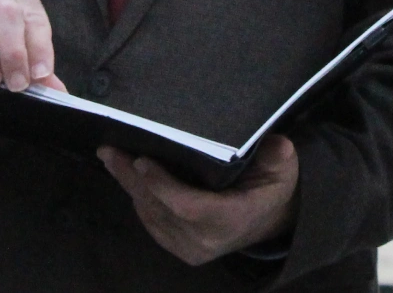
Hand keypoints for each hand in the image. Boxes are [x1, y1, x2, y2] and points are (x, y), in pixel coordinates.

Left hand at [98, 134, 298, 265]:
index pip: (189, 206)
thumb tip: (278, 144)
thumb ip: (278, 157)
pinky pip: (151, 223)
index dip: (162, 185)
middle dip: (132, 177)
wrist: (271, 220)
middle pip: (160, 207)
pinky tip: (126, 175)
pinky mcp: (180, 248)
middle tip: (110, 150)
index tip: (142, 160)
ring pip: (151, 214)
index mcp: (230, 219)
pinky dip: (137, 198)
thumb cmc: (272, 187)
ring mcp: (191, 247)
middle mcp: (206, 239)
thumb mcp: (282, 169)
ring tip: (111, 155)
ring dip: (128, 185)